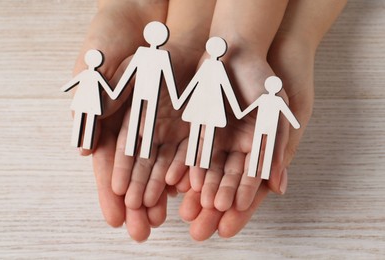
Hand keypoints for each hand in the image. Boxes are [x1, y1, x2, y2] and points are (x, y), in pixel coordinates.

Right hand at [110, 0, 215, 210]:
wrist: (145, 18)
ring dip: (164, 194)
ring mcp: (161, 124)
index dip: (113, 193)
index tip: (117, 219)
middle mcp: (137, 128)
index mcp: (111, 122)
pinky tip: (187, 190)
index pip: (112, 166)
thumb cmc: (111, 41)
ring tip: (167, 219)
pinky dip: (187, 168)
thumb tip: (85, 152)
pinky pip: (186, 146)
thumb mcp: (94, 71)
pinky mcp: (184, 116)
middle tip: (143, 231)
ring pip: (164, 165)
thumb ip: (90, 109)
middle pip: (139, 173)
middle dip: (141, 203)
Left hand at [172, 0, 346, 239]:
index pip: (246, 181)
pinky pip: (183, 149)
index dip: (239, 199)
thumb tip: (278, 188)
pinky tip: (174, 182)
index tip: (230, 219)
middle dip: (211, 203)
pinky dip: (177, 165)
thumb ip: (275, 150)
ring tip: (185, 211)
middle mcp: (231, 148)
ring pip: (199, 169)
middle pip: (220, 181)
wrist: (234, 51)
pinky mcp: (191, 127)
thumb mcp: (276, 112)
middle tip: (201, 230)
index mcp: (253, 148)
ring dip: (193, 191)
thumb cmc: (261, 81)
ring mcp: (210, 138)